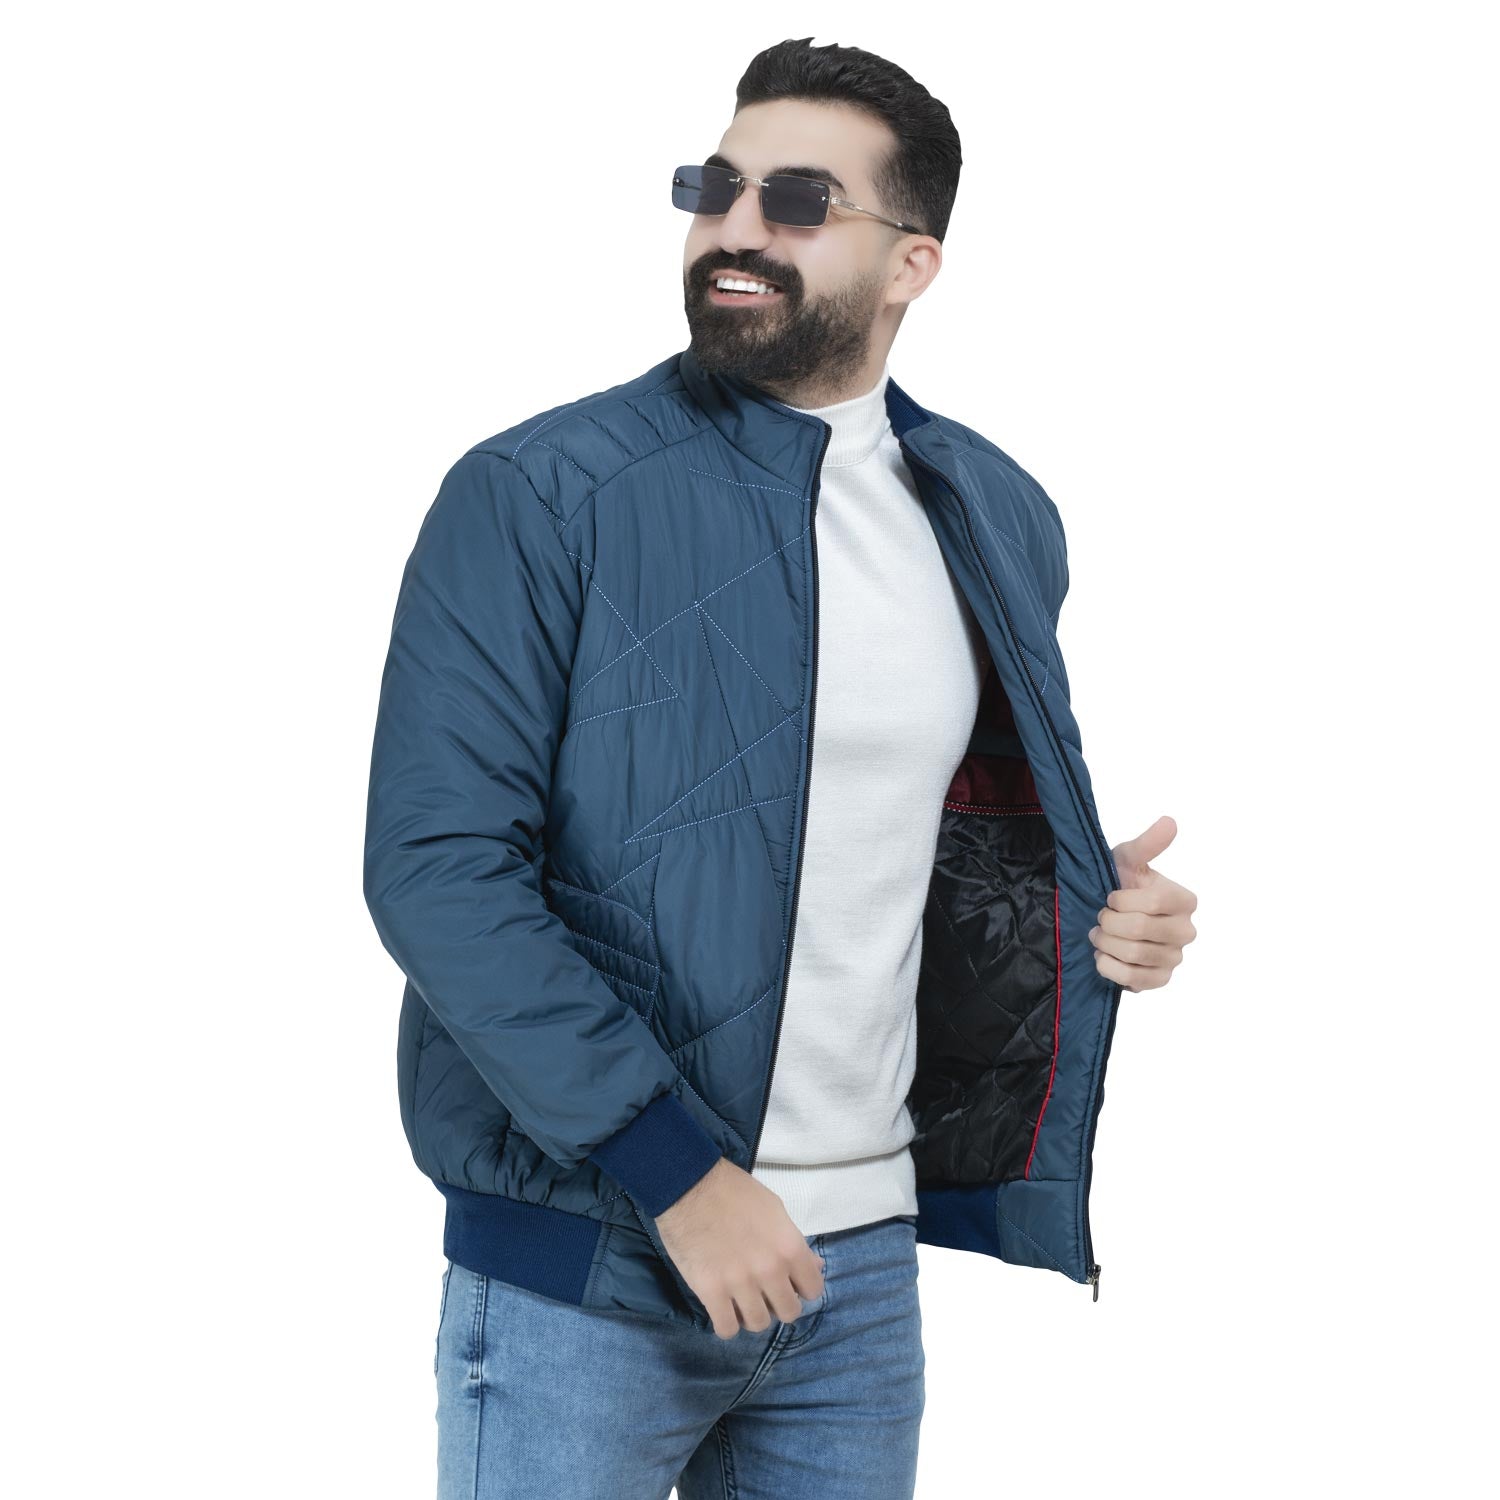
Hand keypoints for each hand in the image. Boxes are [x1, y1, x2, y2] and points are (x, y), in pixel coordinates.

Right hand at [655, 1158, 825, 1340]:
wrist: (689, 1185)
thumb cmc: (734, 1192)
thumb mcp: (775, 1210)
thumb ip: (795, 1243)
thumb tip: (815, 1267)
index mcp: (789, 1248)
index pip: (813, 1290)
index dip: (801, 1287)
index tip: (788, 1281)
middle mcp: (769, 1271)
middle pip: (788, 1312)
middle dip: (778, 1303)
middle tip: (764, 1291)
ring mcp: (739, 1284)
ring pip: (758, 1324)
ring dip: (752, 1314)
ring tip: (741, 1299)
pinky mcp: (710, 1292)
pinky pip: (727, 1329)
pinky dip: (726, 1323)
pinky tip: (722, 1308)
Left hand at [1092, 815, 1197, 992]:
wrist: (1104, 916)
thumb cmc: (1118, 884)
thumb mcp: (1127, 860)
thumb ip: (1146, 844)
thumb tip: (1169, 822)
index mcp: (1184, 900)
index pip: (1154, 903)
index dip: (1122, 900)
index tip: (1110, 896)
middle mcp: (1186, 931)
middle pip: (1140, 929)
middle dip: (1108, 922)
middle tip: (1099, 917)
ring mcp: (1174, 958)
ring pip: (1134, 954)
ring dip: (1106, 943)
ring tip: (1098, 935)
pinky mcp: (1160, 980)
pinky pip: (1135, 980)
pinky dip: (1110, 968)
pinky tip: (1102, 956)